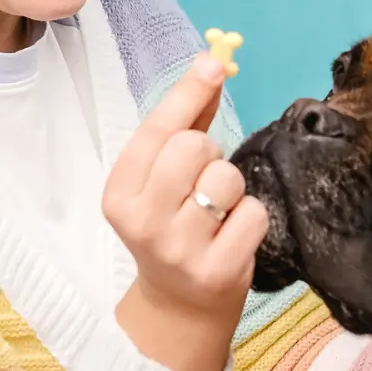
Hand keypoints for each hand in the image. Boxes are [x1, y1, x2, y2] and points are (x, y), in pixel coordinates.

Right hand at [102, 53, 268, 370]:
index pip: (156, 131)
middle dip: (209, 153)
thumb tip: (210, 64)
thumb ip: (184, 124)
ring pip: (227, 178)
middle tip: (202, 180)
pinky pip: (253, 212)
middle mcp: (142, 223)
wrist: (180, 307)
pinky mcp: (218, 271)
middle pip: (193, 148)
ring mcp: (179, 250)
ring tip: (217, 214)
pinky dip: (251, 218)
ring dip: (232, 189)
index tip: (213, 63)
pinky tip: (232, 236)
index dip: (187, 93)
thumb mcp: (162, 181)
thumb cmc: (173, 226)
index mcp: (118, 194)